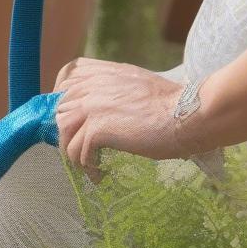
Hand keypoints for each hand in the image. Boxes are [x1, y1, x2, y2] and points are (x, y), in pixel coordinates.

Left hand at [54, 58, 184, 179]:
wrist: (186, 115)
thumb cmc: (171, 105)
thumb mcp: (138, 84)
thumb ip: (116, 88)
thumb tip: (104, 108)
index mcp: (104, 72)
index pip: (66, 78)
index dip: (62, 97)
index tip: (71, 117)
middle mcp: (94, 85)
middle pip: (60, 109)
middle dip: (68, 131)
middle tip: (82, 149)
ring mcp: (93, 106)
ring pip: (64, 132)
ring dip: (74, 153)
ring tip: (89, 166)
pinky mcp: (97, 128)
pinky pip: (77, 152)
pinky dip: (87, 167)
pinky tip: (100, 175)